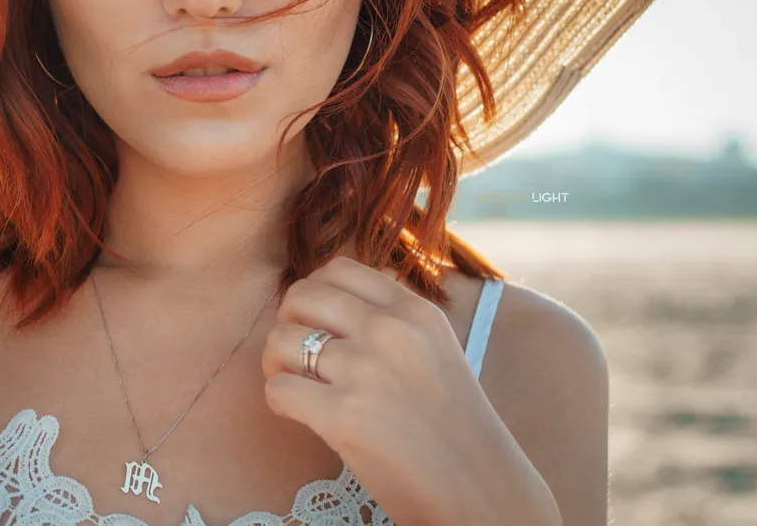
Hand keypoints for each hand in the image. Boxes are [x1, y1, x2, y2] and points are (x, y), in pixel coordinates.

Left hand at [259, 255, 556, 525]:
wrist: (479, 487)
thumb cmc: (453, 424)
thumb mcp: (438, 347)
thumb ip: (395, 315)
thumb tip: (339, 285)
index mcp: (414, 311)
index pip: (338, 268)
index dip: (314, 292)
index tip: (315, 320)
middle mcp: (389, 332)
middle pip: (301, 295)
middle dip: (287, 320)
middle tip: (295, 351)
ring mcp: (364, 371)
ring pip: (280, 339)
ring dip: (276, 362)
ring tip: (294, 382)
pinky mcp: (343, 416)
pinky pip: (278, 389)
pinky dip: (278, 401)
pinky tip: (298, 414)